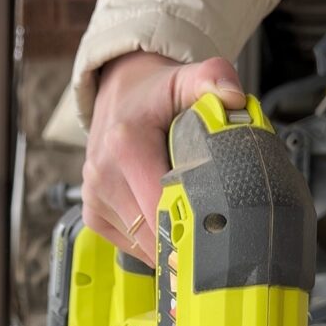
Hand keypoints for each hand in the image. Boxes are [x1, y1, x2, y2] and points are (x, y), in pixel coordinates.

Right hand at [81, 52, 244, 265]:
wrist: (119, 94)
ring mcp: (94, 195)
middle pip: (152, 235)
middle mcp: (104, 173)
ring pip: (140, 245)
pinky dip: (150, 243)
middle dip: (185, 244)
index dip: (191, 231)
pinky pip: (127, 244)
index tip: (220, 240)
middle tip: (219, 247)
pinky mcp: (92, 211)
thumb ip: (213, 80)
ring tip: (193, 229)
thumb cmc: (156, 94)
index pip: (160, 207)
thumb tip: (233, 98)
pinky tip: (165, 224)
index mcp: (127, 145)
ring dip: (168, 244)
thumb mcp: (186, 78)